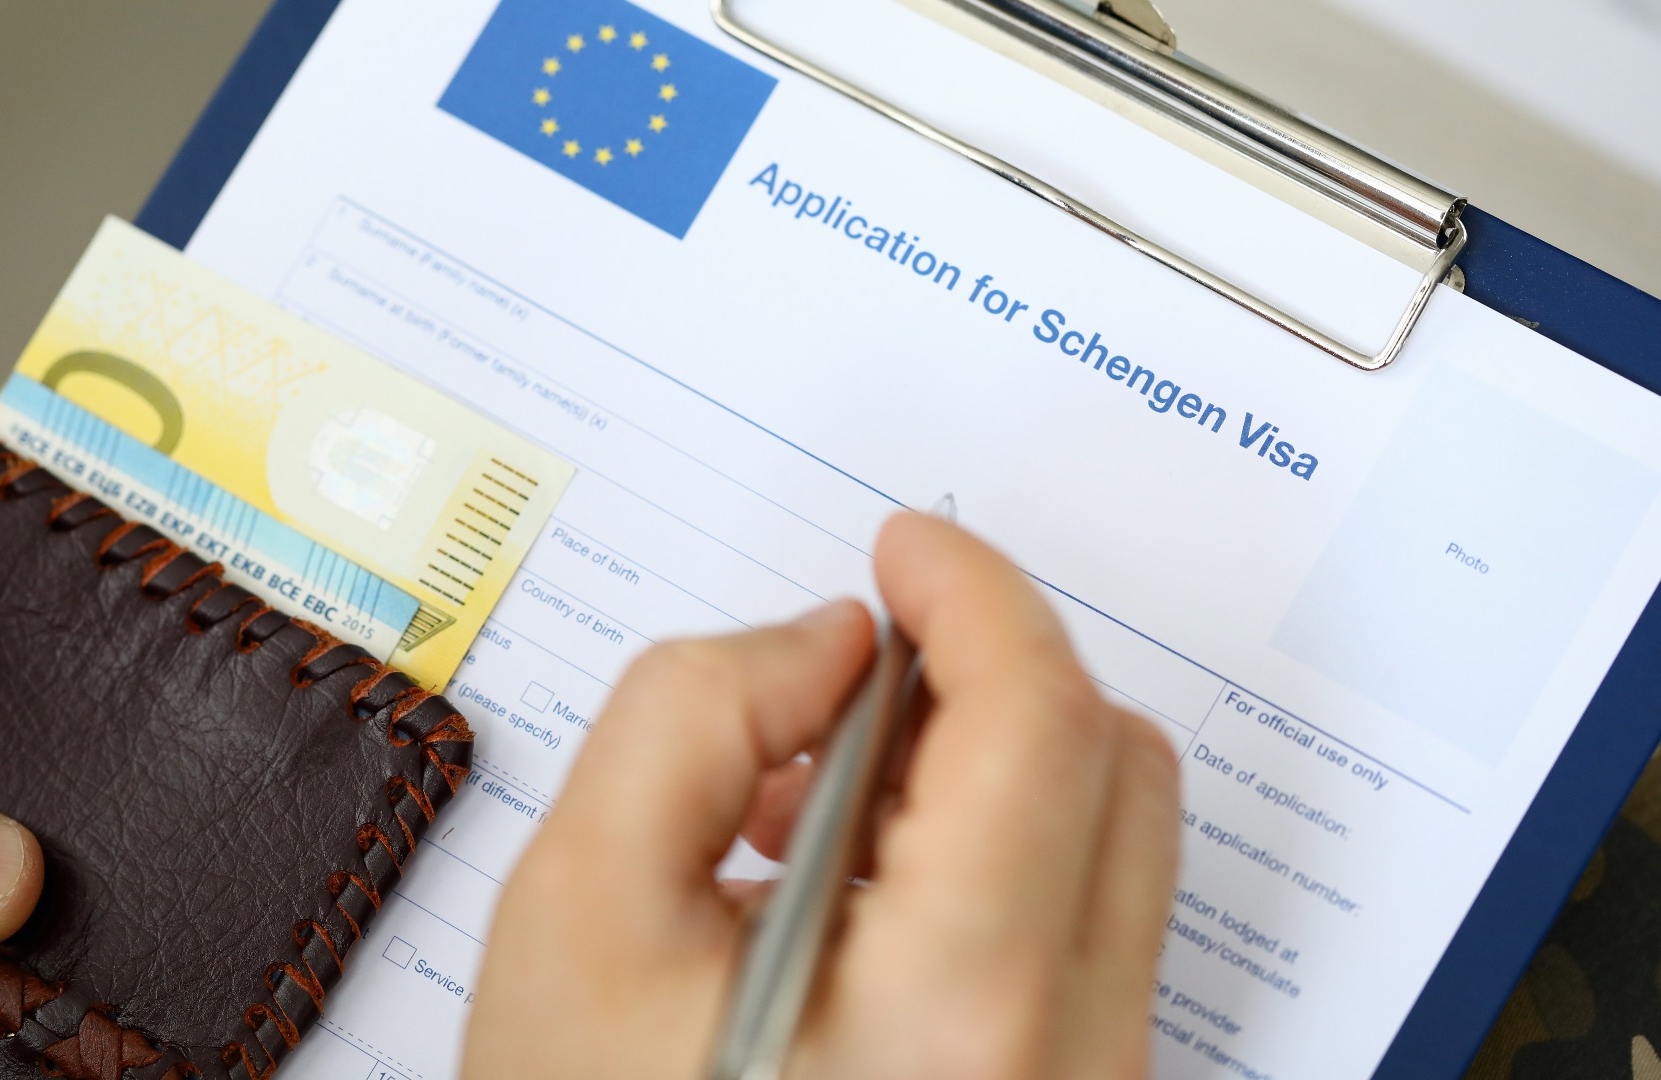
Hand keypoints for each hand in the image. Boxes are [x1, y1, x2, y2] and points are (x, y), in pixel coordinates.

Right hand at [463, 512, 1179, 1079]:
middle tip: (849, 676)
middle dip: (986, 672)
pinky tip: (851, 887)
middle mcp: (1067, 1058)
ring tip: (812, 806)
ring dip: (985, 763)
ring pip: (1112, 842)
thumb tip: (828, 649)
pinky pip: (1087, 924)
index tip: (904, 547)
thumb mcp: (575, 908)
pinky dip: (993, 851)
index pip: (1038, 718)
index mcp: (955, 1004)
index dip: (972, 589)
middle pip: (1113, 764)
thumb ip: (691, 713)